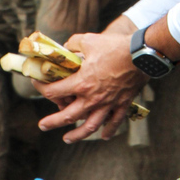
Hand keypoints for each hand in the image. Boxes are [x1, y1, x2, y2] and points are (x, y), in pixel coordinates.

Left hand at [31, 32, 147, 142]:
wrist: (142, 55)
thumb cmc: (115, 47)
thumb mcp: (88, 40)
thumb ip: (73, 45)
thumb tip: (66, 48)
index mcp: (81, 83)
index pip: (53, 91)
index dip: (41, 88)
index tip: (37, 84)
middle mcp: (92, 98)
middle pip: (67, 116)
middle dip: (52, 122)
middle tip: (42, 126)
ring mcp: (108, 104)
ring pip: (90, 126)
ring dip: (77, 135)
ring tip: (67, 139)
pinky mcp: (122, 104)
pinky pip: (114, 122)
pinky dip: (109, 130)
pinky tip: (103, 136)